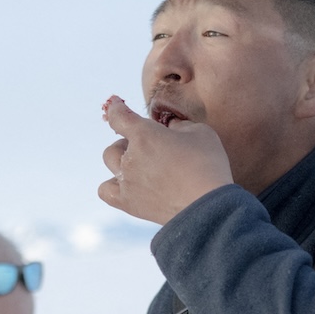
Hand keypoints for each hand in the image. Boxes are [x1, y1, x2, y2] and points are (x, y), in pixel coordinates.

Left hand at [97, 96, 233, 224]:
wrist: (208, 208)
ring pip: (109, 162)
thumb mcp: (201, 132)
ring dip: (121, 159)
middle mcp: (130, 157)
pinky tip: (128, 185)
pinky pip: (106, 191)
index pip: (118, 116)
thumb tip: (171, 128)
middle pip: (116, 144)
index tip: (116, 105)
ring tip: (140, 165)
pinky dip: (113, 185)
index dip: (116, 109)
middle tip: (150, 147)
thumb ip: (180, 125)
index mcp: (144, 134)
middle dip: (130, 142)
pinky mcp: (129, 203)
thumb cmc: (208, 166)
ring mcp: (127, 182)